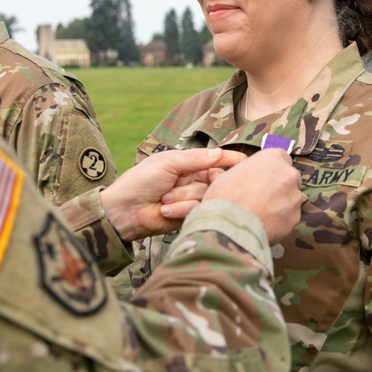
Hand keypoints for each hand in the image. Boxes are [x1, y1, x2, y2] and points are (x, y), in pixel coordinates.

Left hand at [99, 149, 248, 240]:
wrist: (125, 210)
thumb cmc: (141, 180)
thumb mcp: (169, 162)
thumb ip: (196, 159)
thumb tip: (220, 153)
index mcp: (187, 165)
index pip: (215, 161)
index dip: (231, 160)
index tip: (246, 161)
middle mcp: (192, 181)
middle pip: (215, 179)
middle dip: (205, 180)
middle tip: (204, 181)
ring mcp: (190, 200)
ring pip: (205, 196)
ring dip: (183, 196)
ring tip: (164, 199)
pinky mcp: (188, 217)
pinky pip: (196, 210)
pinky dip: (180, 209)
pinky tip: (165, 210)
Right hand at [202, 148, 303, 243]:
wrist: (229, 224)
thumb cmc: (225, 196)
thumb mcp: (230, 173)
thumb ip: (247, 171)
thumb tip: (244, 177)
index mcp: (273, 157)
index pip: (281, 157)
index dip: (270, 169)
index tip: (262, 177)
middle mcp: (289, 174)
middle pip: (290, 177)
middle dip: (279, 186)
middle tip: (261, 196)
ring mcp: (294, 196)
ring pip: (291, 198)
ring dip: (281, 203)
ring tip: (261, 212)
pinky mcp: (295, 217)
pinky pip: (290, 217)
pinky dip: (281, 220)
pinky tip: (265, 223)